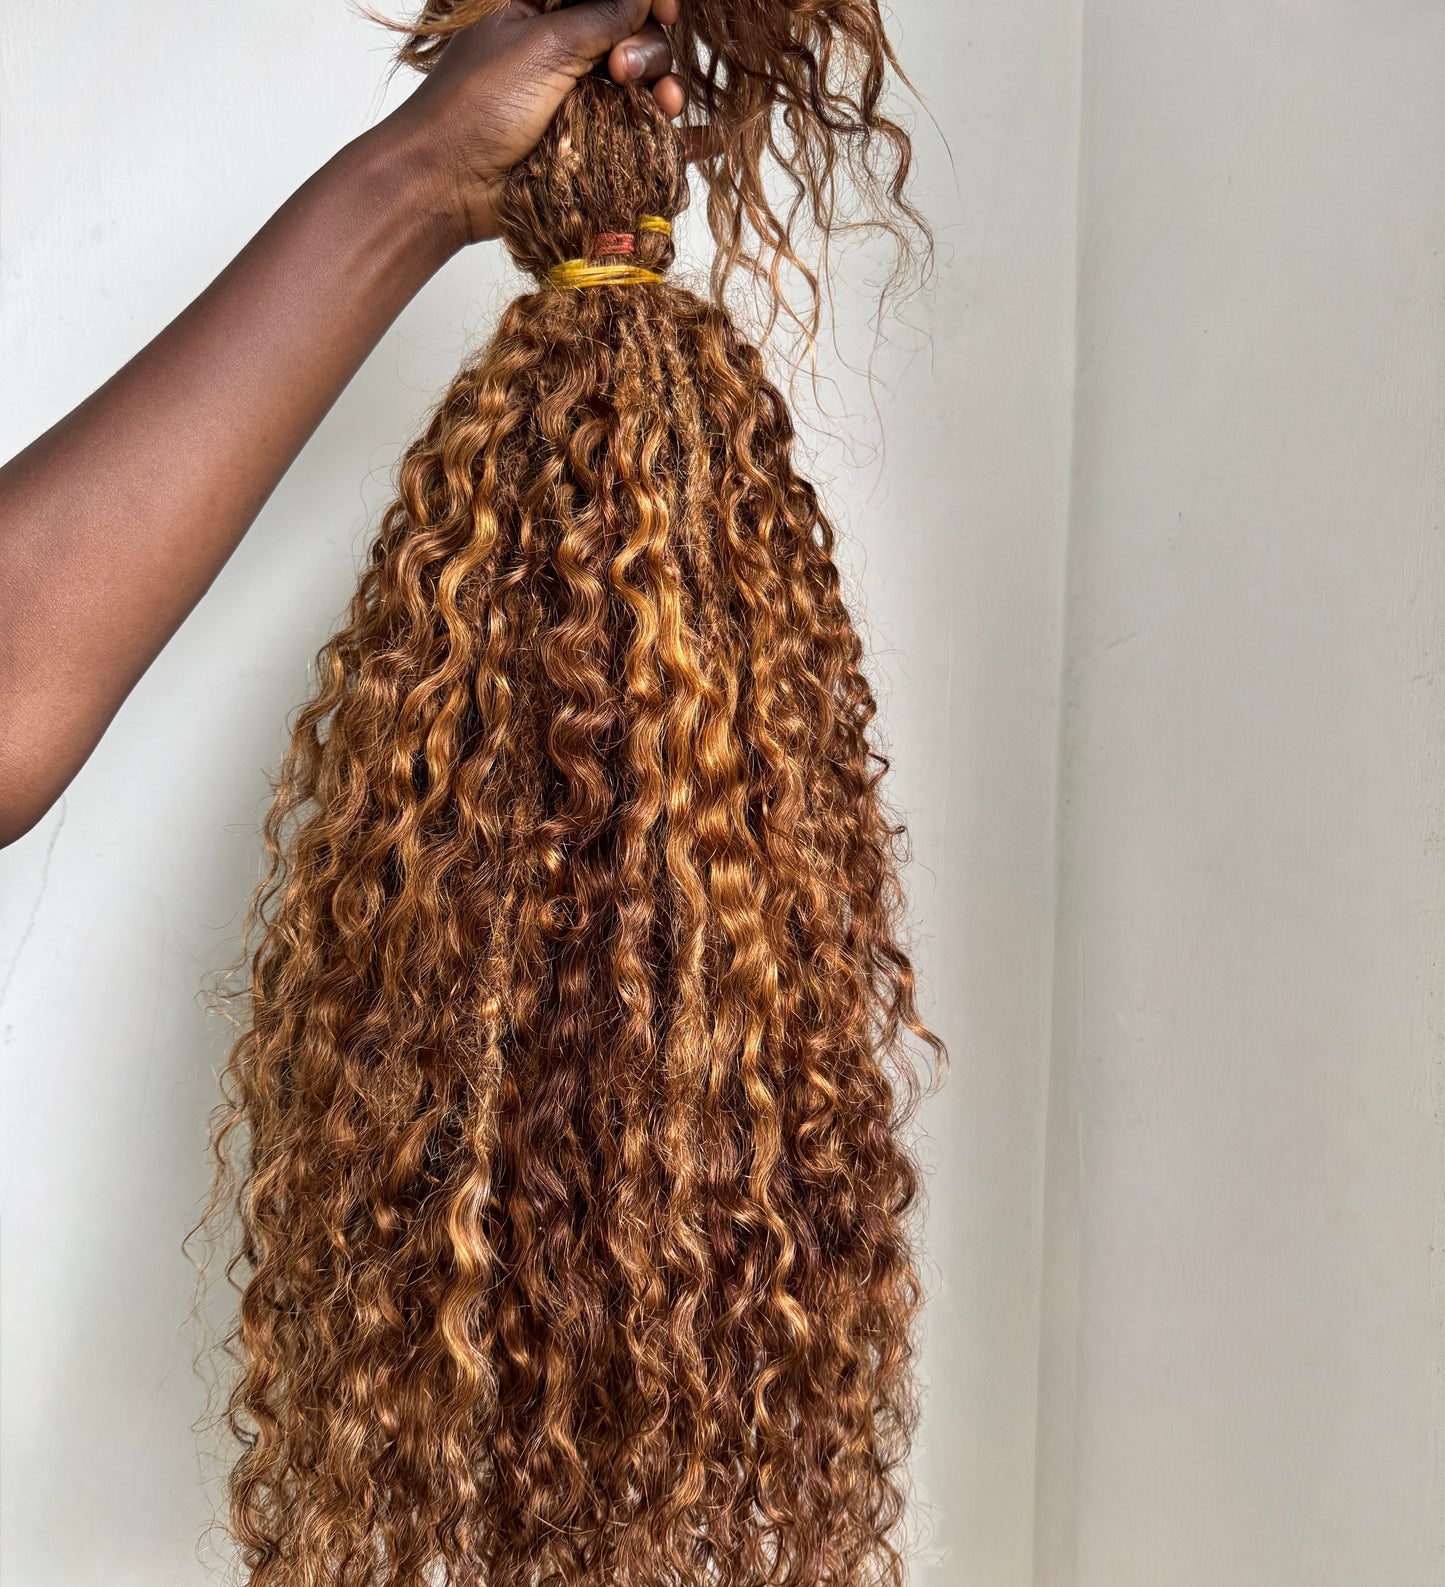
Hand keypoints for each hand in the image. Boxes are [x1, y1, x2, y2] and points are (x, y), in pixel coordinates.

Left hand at [377, 0, 685, 251]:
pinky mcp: (588, 149)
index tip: (665, 10)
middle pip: (633, 36)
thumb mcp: (542, 45)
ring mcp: (578, 102)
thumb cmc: (476, 106)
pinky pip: (640, 138)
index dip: (643, 1)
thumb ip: (601, 16)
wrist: (447, 184)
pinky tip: (701, 140)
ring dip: (662, 91)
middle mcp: (565, 53)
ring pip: (641, 87)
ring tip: (662, 107)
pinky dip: (673, 140)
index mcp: (543, 11)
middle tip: (626, 72)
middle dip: (647, 50)